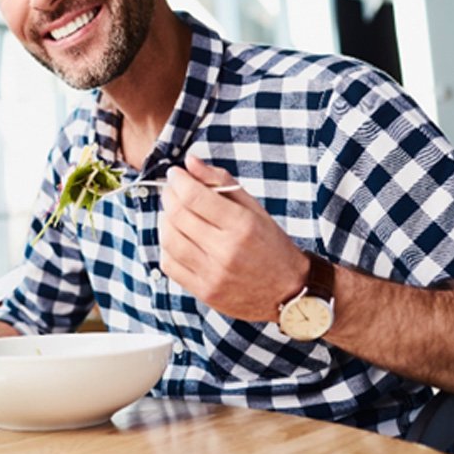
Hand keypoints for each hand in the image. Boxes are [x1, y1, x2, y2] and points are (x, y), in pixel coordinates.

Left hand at [159, 154, 308, 321]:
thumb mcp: (254, 208)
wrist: (288, 290)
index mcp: (242, 225)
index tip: (175, 173)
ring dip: (165, 219)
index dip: (179, 181)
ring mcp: (213, 274)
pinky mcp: (204, 292)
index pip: (195, 197)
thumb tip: (190, 161)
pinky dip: (167, 246)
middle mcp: (226, 251)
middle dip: (169, 195)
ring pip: (169, 239)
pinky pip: (169, 265)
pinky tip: (177, 237)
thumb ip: (221, 181)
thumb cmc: (271, 245)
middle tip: (172, 189)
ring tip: (173, 212)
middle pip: (178, 216)